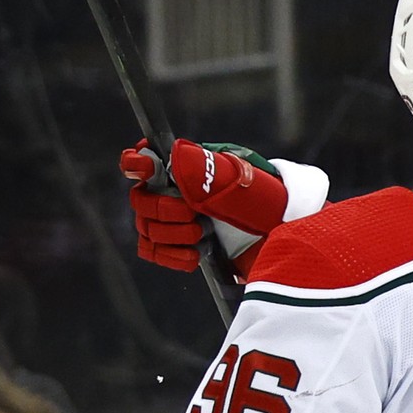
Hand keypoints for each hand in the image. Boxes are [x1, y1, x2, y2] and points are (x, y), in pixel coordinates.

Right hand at [119, 139, 287, 276]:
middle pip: (141, 200)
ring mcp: (173, 220)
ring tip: (202, 234)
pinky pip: (154, 252)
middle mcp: (173, 192)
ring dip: (173, 235)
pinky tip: (196, 254)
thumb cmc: (261, 203)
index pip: (145, 159)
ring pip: (147, 229)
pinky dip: (173, 256)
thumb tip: (176, 156)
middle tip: (194, 215)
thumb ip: (208, 170)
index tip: (146, 167)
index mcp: (185, 168)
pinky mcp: (177, 246)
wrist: (276, 236)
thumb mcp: (241, 184)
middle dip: (165, 210)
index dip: (137, 162)